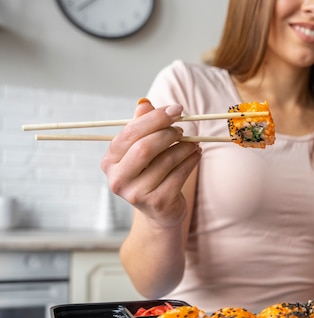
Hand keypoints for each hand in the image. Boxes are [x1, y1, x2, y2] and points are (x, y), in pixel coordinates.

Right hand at [100, 98, 201, 227]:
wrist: (160, 211)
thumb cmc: (151, 174)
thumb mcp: (143, 149)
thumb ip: (142, 126)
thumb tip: (144, 102)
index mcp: (110, 161)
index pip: (130, 133)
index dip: (155, 118)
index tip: (176, 109)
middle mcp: (118, 179)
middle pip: (145, 147)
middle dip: (168, 134)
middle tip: (183, 130)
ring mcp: (136, 194)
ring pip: (165, 161)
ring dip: (184, 148)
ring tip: (194, 143)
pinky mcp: (157, 203)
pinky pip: (179, 175)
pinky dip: (191, 161)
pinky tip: (196, 155)